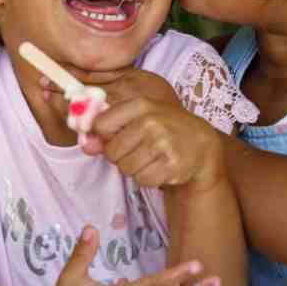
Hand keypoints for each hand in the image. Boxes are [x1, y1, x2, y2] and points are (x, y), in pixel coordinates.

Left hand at [40, 67, 224, 189]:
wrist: (202, 145)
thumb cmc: (164, 130)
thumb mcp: (139, 121)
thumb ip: (108, 132)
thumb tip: (84, 145)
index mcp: (140, 105)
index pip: (101, 124)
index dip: (105, 136)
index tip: (117, 137)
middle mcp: (150, 122)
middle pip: (112, 151)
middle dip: (122, 156)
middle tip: (140, 149)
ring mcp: (162, 143)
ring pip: (125, 168)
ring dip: (135, 168)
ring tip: (152, 158)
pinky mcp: (171, 165)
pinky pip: (142, 180)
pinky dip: (148, 178)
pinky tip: (160, 167)